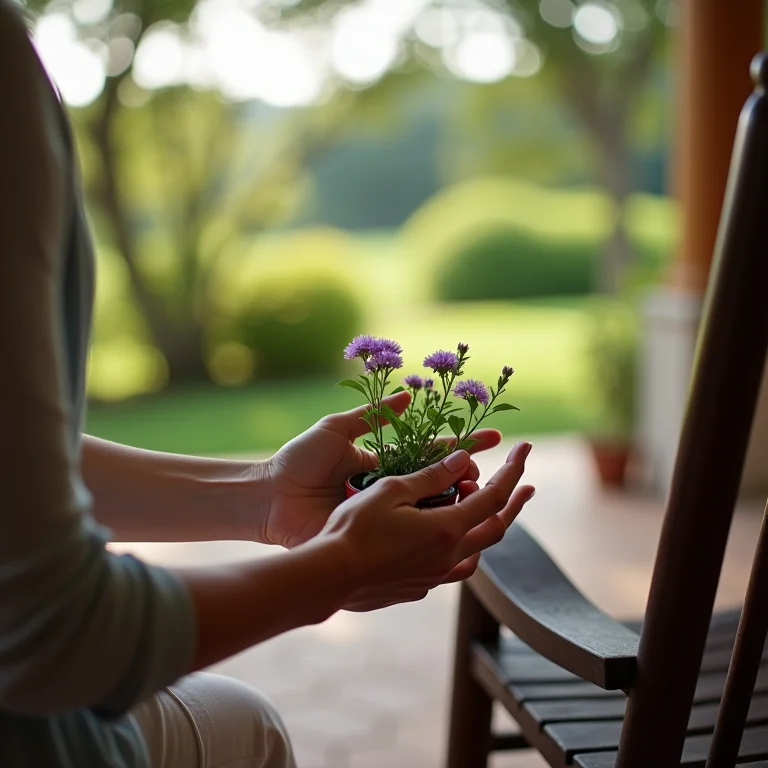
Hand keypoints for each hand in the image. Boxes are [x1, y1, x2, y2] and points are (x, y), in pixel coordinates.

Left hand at [262, 390, 501, 548]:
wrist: (269, 498)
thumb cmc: (299, 461)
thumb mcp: (336, 429)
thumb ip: (371, 414)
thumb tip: (408, 395)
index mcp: (382, 460)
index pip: (430, 450)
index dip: (461, 444)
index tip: (493, 438)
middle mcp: (388, 486)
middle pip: (436, 480)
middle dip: (465, 476)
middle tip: (485, 473)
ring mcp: (382, 512)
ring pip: (427, 506)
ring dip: (454, 501)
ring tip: (477, 494)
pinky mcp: (372, 532)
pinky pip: (407, 529)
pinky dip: (431, 526)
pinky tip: (453, 522)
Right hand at [318, 442, 534, 611]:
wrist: (329, 576)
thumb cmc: (355, 528)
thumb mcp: (393, 490)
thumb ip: (432, 476)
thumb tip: (464, 460)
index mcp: (447, 528)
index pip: (494, 495)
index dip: (512, 470)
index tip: (524, 449)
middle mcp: (449, 556)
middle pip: (496, 527)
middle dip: (514, 502)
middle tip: (527, 485)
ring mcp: (436, 576)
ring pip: (478, 551)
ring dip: (487, 527)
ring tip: (485, 510)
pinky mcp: (419, 587)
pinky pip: (455, 567)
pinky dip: (464, 547)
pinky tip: (451, 541)